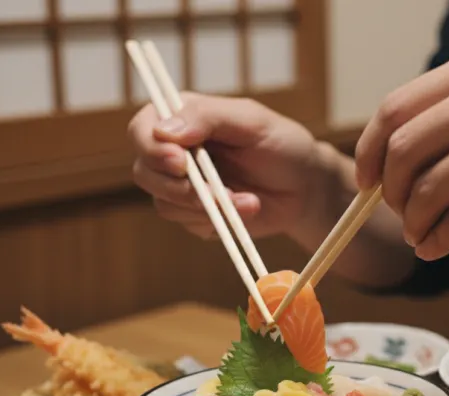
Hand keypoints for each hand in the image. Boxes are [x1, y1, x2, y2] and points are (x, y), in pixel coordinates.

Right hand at [128, 93, 331, 238]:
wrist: (306, 187)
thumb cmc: (283, 144)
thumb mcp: (251, 121)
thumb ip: (209, 117)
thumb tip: (165, 131)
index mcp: (182, 118)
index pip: (141, 130)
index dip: (152, 149)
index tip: (181, 162)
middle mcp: (175, 152)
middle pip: (145, 173)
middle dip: (180, 188)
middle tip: (219, 193)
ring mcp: (183, 186)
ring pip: (165, 204)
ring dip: (207, 207)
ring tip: (248, 201)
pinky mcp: (196, 215)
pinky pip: (189, 224)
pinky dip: (219, 221)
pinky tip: (249, 210)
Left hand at [354, 44, 448, 259]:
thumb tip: (395, 159)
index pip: (397, 107)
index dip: (369, 149)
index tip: (366, 179)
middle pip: (401, 149)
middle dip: (388, 191)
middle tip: (399, 212)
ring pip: (425, 190)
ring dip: (414, 222)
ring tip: (424, 233)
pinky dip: (438, 241)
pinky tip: (440, 246)